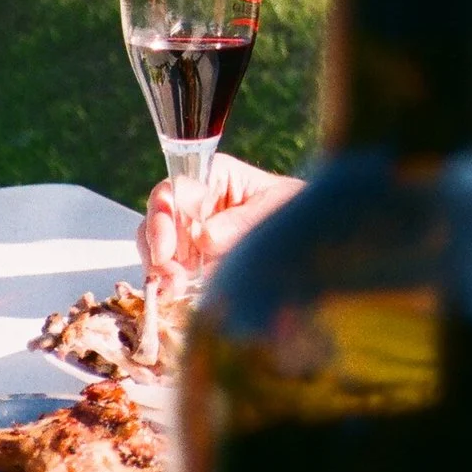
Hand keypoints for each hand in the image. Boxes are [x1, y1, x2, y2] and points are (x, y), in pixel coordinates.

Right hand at [139, 155, 300, 290]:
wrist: (313, 234)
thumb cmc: (296, 209)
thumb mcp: (276, 208)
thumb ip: (241, 220)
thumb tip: (204, 237)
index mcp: (215, 176)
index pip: (174, 189)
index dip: (163, 216)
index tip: (167, 249)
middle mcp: (197, 202)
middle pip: (158, 219)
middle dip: (158, 248)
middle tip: (170, 276)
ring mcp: (192, 232)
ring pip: (157, 246)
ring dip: (160, 269)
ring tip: (175, 289)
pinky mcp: (194, 260)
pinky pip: (169, 269)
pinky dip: (168, 282)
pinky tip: (176, 295)